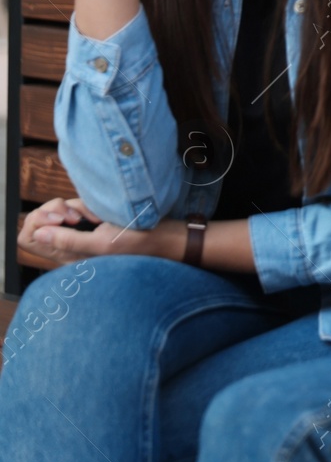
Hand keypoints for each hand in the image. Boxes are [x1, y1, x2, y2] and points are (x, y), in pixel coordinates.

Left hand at [19, 197, 180, 263]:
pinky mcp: (94, 224)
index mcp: (68, 257)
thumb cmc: (140, 242)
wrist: (169, 238)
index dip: (40, 222)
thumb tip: (38, 232)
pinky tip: (103, 213)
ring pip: (62, 211)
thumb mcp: (103, 242)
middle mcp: (70, 246)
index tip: (62, 219)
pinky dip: (87, 205)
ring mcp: (82, 234)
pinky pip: (79, 207)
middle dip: (59, 211)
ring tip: (97, 216)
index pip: (31, 237)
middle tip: (80, 216)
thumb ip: (68, 239)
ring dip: (77, 206)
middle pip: (44, 221)